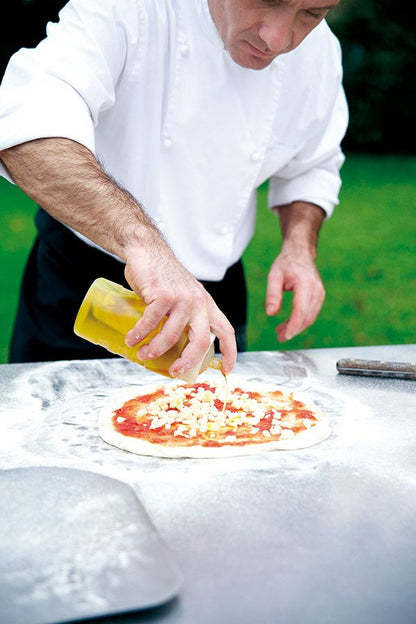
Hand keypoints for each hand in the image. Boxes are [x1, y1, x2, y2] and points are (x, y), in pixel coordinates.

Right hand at [124, 242, 236, 376]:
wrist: (147, 252)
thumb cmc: (162, 279)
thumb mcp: (184, 297)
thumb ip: (185, 317)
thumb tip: (175, 349)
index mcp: (207, 305)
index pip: (226, 331)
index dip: (230, 352)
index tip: (226, 369)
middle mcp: (198, 302)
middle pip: (200, 341)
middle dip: (187, 361)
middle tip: (174, 372)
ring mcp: (182, 299)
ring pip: (172, 335)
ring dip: (155, 349)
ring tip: (142, 354)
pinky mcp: (163, 295)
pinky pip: (151, 322)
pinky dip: (139, 334)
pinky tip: (131, 339)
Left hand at [266, 201, 325, 341]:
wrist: (300, 253)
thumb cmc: (286, 263)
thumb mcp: (274, 276)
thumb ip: (272, 295)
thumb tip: (271, 313)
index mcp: (306, 284)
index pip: (301, 310)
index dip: (294, 325)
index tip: (285, 335)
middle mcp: (316, 290)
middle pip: (307, 317)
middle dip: (294, 330)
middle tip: (279, 336)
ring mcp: (320, 294)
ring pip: (310, 317)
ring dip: (297, 327)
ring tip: (281, 331)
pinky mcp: (319, 297)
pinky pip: (311, 313)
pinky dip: (301, 321)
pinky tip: (289, 324)